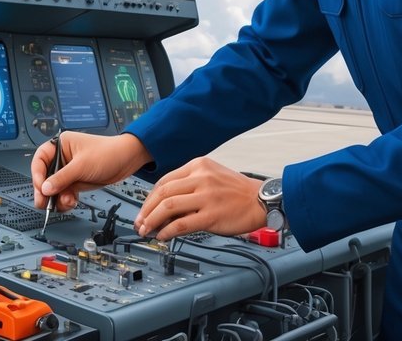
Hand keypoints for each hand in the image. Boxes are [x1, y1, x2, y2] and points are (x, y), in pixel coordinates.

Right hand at [32, 132, 151, 211]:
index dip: (37, 174)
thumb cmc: (108, 153)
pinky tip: (72, 202)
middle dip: (45, 191)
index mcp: (60, 145)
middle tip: (44, 203)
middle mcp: (62, 158)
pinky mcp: (75, 182)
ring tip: (66, 202)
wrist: (127, 160)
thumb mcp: (82, 165)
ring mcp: (69, 171)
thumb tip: (45, 188)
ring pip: (54, 189)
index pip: (40, 160)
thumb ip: (62, 178)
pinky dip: (66, 200)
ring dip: (57, 198)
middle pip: (44, 177)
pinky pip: (64, 194)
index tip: (40, 187)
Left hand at [134, 158, 265, 239]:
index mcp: (198, 165)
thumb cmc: (237, 191)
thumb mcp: (211, 177)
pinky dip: (168, 231)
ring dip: (152, 221)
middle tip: (140, 223)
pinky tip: (163, 236)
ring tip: (147, 231)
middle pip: (162, 193)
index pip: (164, 181)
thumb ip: (189, 186)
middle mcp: (201, 178)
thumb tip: (164, 208)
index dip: (149, 198)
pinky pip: (182, 224)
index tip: (144, 210)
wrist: (261, 200)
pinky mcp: (211, 215)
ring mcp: (206, 196)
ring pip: (168, 207)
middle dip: (146, 210)